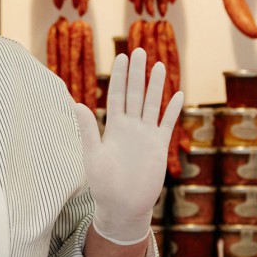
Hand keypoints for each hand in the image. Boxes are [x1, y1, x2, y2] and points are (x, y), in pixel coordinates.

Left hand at [73, 48, 183, 243]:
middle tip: (140, 49)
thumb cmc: (103, 185)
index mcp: (113, 127)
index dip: (120, 76)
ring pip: (152, 104)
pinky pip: (167, 124)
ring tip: (160, 65)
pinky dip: (173, 110)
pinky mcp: (159, 147)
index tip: (122, 56)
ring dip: (156, 86)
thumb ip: (88, 131)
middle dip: (138, 73)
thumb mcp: (93, 156)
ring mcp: (146, 136)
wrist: (123, 206)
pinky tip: (179, 94)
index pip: (117, 95)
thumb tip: (77, 104)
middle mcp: (130, 127)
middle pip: (135, 93)